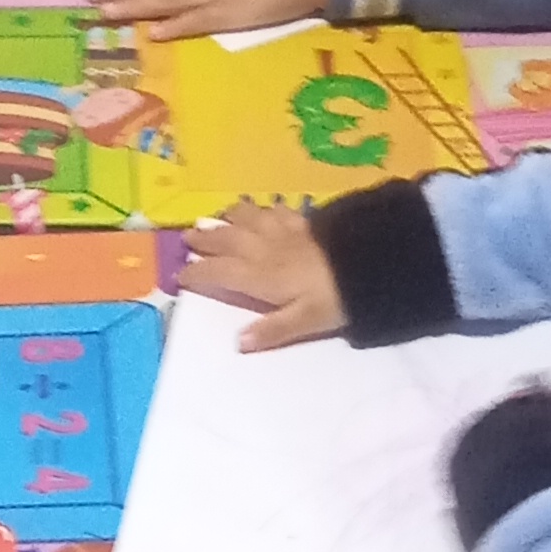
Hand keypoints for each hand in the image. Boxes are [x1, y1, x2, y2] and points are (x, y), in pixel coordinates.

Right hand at [174, 198, 343, 350]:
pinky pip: (277, 212)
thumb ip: (271, 331)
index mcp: (261, 276)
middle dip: (205, 238)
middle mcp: (266, 250)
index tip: (179, 275)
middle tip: (187, 236)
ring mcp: (285, 233)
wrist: (371, 262)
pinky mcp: (305, 224)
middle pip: (228, 240)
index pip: (220, 271)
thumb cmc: (336, 297)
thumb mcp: (305, 321)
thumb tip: (238, 342)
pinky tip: (263, 209)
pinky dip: (264, 209)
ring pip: (249, 219)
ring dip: (229, 217)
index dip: (197, 273)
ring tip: (217, 217)